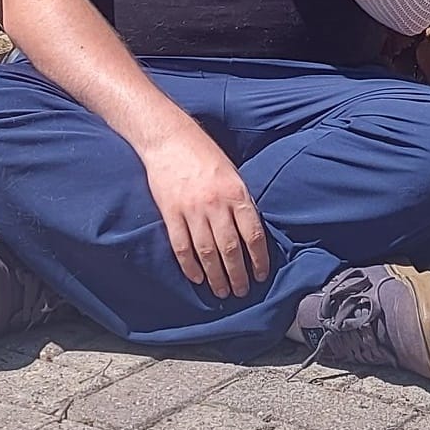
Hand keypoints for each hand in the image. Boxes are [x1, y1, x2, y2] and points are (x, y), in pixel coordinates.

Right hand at [141, 128, 269, 298]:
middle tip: (242, 291)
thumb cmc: (203, 151)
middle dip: (238, 275)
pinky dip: (190, 266)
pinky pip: (182, 246)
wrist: (169, 137)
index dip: (259, 259)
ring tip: (222, 291)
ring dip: (216, 277)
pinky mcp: (171, 213)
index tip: (261, 274)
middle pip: (231, 249)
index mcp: (236, 192)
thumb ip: (240, 200)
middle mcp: (216, 204)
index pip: (253, 234)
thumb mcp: (232, 171)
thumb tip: (249, 231)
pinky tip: (197, 278)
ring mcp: (192, 210)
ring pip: (207, 253)